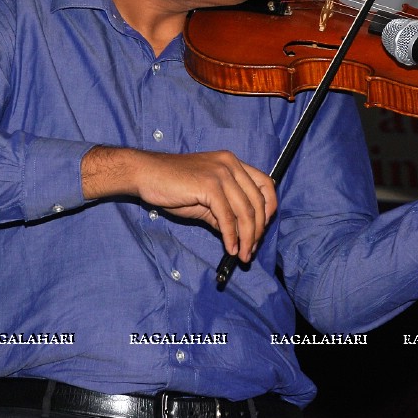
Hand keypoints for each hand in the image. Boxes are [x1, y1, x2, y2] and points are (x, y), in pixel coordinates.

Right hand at [82, 146, 276, 261]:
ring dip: (247, 238)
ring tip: (243, 255)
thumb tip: (240, 234)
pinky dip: (231, 236)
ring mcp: (221, 173)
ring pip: (246, 211)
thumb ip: (224, 212)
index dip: (270, 208)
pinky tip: (230, 247)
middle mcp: (231, 164)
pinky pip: (228, 217)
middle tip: (251, 250)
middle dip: (258, 230)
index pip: (266, 183)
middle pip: (258, 202)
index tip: (263, 229)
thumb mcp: (205, 197)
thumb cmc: (172, 185)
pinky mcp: (209, 185)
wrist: (146, 174)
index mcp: (232, 163)